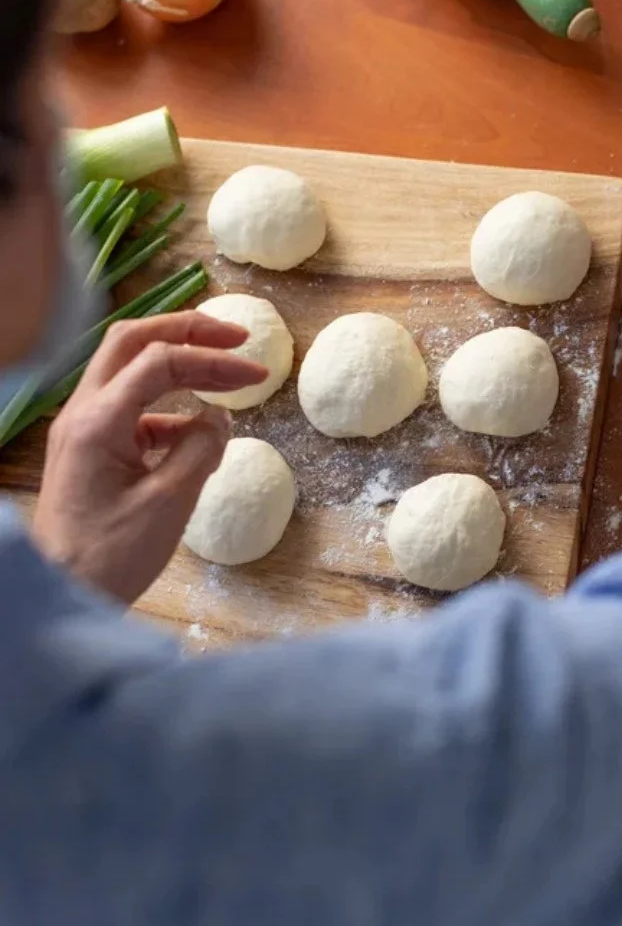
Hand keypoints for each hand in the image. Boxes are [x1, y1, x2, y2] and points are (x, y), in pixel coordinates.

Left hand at [33, 313, 267, 604]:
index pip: (160, 361)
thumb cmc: (111, 556)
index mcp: (98, 421)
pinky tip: (199, 429)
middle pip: (133, 340)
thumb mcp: (169, 503)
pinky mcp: (90, 449)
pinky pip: (131, 407)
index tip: (259, 375)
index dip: (215, 360)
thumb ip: (200, 449)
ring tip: (224, 372)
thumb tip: (219, 417)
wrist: (59, 595)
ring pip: (128, 368)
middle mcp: (82, 412)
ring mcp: (82, 429)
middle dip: (188, 330)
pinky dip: (168, 404)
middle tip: (236, 338)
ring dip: (177, 360)